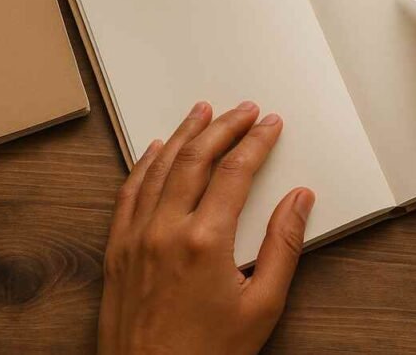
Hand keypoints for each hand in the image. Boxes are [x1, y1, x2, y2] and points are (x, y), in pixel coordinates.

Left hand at [98, 101, 314, 354]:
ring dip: (184, 135)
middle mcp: (165, 230)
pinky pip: (129, 193)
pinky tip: (154, 150)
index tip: (270, 124)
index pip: (235, 171)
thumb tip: (299, 201)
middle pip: (197, 158)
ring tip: (201, 112)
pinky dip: (144, 165)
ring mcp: (136, 238)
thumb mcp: (262, 306)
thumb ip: (283, 246)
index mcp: (205, 241)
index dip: (256, 142)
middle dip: (223, 127)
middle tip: (242, 110)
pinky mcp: (117, 251)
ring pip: (159, 167)